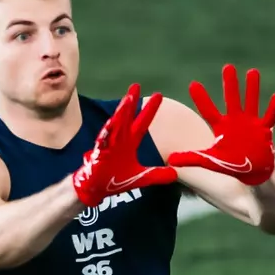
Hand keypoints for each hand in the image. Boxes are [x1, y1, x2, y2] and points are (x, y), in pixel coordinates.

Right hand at [71, 84, 178, 206]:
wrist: (98, 188)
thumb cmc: (116, 180)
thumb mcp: (142, 177)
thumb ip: (158, 175)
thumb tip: (176, 174)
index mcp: (130, 142)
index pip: (142, 122)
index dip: (150, 110)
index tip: (158, 95)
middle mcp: (120, 139)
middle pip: (127, 117)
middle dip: (131, 101)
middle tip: (136, 86)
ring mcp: (109, 144)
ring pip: (116, 124)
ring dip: (121, 112)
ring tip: (127, 99)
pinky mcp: (100, 152)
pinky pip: (104, 140)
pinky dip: (107, 132)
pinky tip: (111, 122)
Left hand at [167, 64, 274, 186]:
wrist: (253, 174)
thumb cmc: (232, 167)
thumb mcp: (211, 161)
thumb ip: (192, 158)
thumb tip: (170, 160)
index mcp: (221, 127)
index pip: (209, 110)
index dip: (202, 98)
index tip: (193, 84)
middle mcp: (236, 121)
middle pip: (232, 99)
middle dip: (230, 84)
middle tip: (227, 67)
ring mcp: (251, 124)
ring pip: (251, 102)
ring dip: (252, 88)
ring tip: (252, 71)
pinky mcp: (264, 130)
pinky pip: (270, 116)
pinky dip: (274, 107)